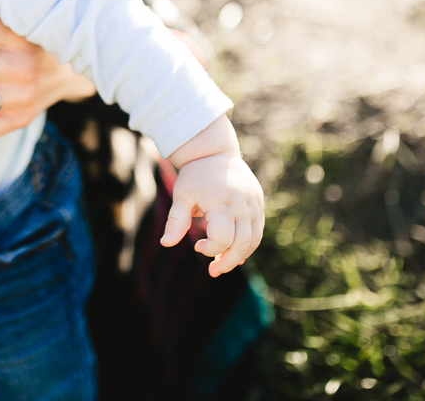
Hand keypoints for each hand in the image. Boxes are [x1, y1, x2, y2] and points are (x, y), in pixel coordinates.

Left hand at [161, 116, 264, 276]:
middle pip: (242, 244)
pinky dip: (249, 244)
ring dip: (240, 256)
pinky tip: (236, 253)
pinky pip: (258, 230)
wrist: (215, 152)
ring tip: (224, 263)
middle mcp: (242, 204)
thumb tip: (165, 244)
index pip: (222, 238)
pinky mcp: (259, 203)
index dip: (209, 249)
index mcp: (222, 203)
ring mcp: (254, 204)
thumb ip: (176, 221)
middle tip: (213, 271)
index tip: (196, 246)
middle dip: (227, 262)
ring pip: (254, 240)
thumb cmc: (195, 176)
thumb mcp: (181, 196)